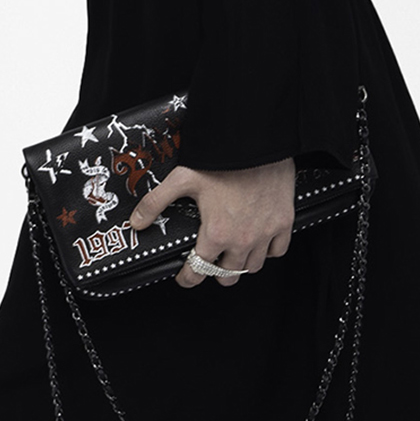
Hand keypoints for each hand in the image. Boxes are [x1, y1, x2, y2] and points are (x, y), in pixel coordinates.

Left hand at [128, 158, 295, 289]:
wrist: (256, 143)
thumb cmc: (222, 160)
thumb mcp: (181, 179)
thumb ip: (156, 202)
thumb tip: (136, 221)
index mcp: (217, 233)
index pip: (200, 270)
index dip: (189, 278)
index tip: (185, 277)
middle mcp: (242, 239)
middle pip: (229, 275)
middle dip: (216, 274)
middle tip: (209, 266)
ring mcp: (265, 233)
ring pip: (253, 267)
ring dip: (241, 266)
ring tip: (232, 258)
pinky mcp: (283, 223)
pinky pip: (278, 251)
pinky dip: (268, 252)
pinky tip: (258, 244)